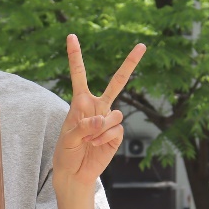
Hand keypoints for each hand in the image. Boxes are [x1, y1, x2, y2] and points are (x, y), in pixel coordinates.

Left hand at [53, 34, 145, 193]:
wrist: (75, 172)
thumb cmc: (65, 152)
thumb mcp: (67, 138)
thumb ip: (83, 126)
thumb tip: (104, 118)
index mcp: (80, 102)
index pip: (80, 75)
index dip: (76, 56)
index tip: (71, 36)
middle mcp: (98, 107)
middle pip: (117, 82)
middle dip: (130, 64)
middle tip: (142, 45)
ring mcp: (109, 119)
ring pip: (115, 114)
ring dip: (101, 129)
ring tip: (89, 140)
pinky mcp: (117, 134)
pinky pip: (116, 130)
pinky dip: (104, 138)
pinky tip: (96, 145)